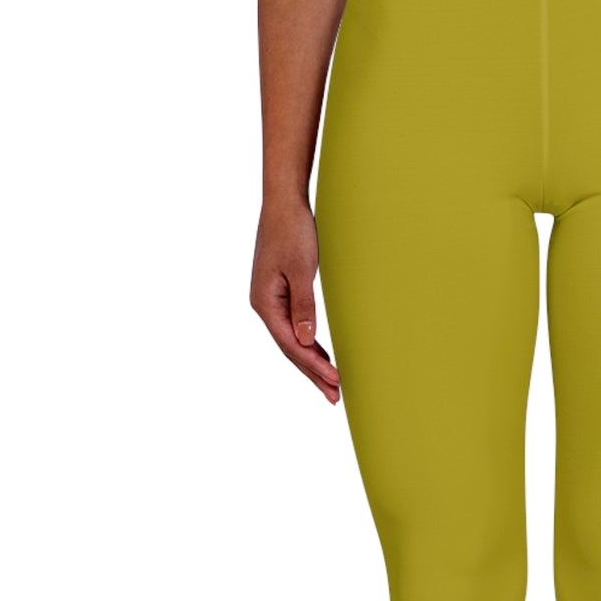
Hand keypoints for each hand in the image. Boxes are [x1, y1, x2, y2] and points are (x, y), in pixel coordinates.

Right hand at [250, 201, 340, 403]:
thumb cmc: (292, 231)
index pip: (291, 344)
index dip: (313, 365)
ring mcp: (271, 301)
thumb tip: (306, 340)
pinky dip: (309, 344)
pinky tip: (321, 356)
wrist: (283, 202)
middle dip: (313, 373)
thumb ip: (303, 306)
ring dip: (312, 363)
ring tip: (331, 385)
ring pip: (292, 341)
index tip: (335, 380)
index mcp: (264, 302)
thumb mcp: (300, 269)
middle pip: (290, 349)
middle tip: (335, 397)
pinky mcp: (281, 294)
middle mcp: (264, 305)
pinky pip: (294, 328)